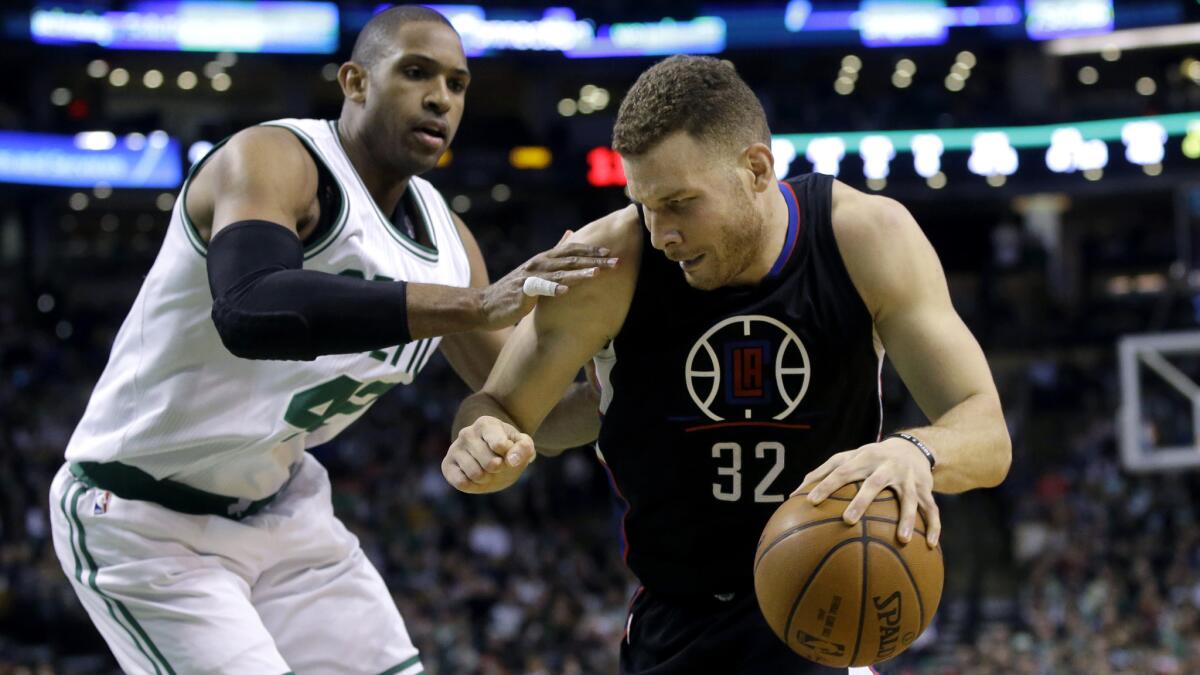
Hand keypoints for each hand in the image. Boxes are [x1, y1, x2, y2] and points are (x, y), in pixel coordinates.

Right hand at [443, 416, 537, 493]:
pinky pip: (461, 482)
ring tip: (486, 470)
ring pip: (475, 474)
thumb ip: (524, 449)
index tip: (509, 451)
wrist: (493, 460)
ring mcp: (455, 448)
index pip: (500, 445)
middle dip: (498, 469)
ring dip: (486, 478)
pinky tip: (474, 477)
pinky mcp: (447, 465)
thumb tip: (512, 460)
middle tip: (498, 464)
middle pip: (490, 463)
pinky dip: (472, 485)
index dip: (510, 456)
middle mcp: (467, 433)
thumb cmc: (508, 450)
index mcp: (486, 424)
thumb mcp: (523, 446)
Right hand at [479, 231, 616, 330]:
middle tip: (615, 262)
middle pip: (570, 260)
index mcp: (544, 259)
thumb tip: (570, 233)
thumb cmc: (513, 290)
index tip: (610, 252)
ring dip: (579, 273)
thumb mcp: (536, 268)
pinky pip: (540, 288)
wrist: (485, 305)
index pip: (571, 250)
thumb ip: (554, 251)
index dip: (590, 250)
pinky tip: (566, 290)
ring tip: (597, 273)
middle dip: (594, 261)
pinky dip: (553, 288)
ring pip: (559, 273)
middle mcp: (539, 264)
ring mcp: (530, 277)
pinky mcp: (522, 292)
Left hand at [792, 437, 940, 546]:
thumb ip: (823, 472)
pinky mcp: (925, 489)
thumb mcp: (848, 458)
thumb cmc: (870, 458)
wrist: (911, 448)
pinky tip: (931, 545)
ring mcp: (908, 478)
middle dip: (862, 501)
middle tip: (848, 521)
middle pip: (874, 483)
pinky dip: (934, 526)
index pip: (841, 471)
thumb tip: (793, 494)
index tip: (810, 502)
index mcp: (864, 458)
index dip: (826, 485)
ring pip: (909, 499)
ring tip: (902, 540)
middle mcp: (887, 466)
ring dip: (907, 518)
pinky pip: (932, 509)